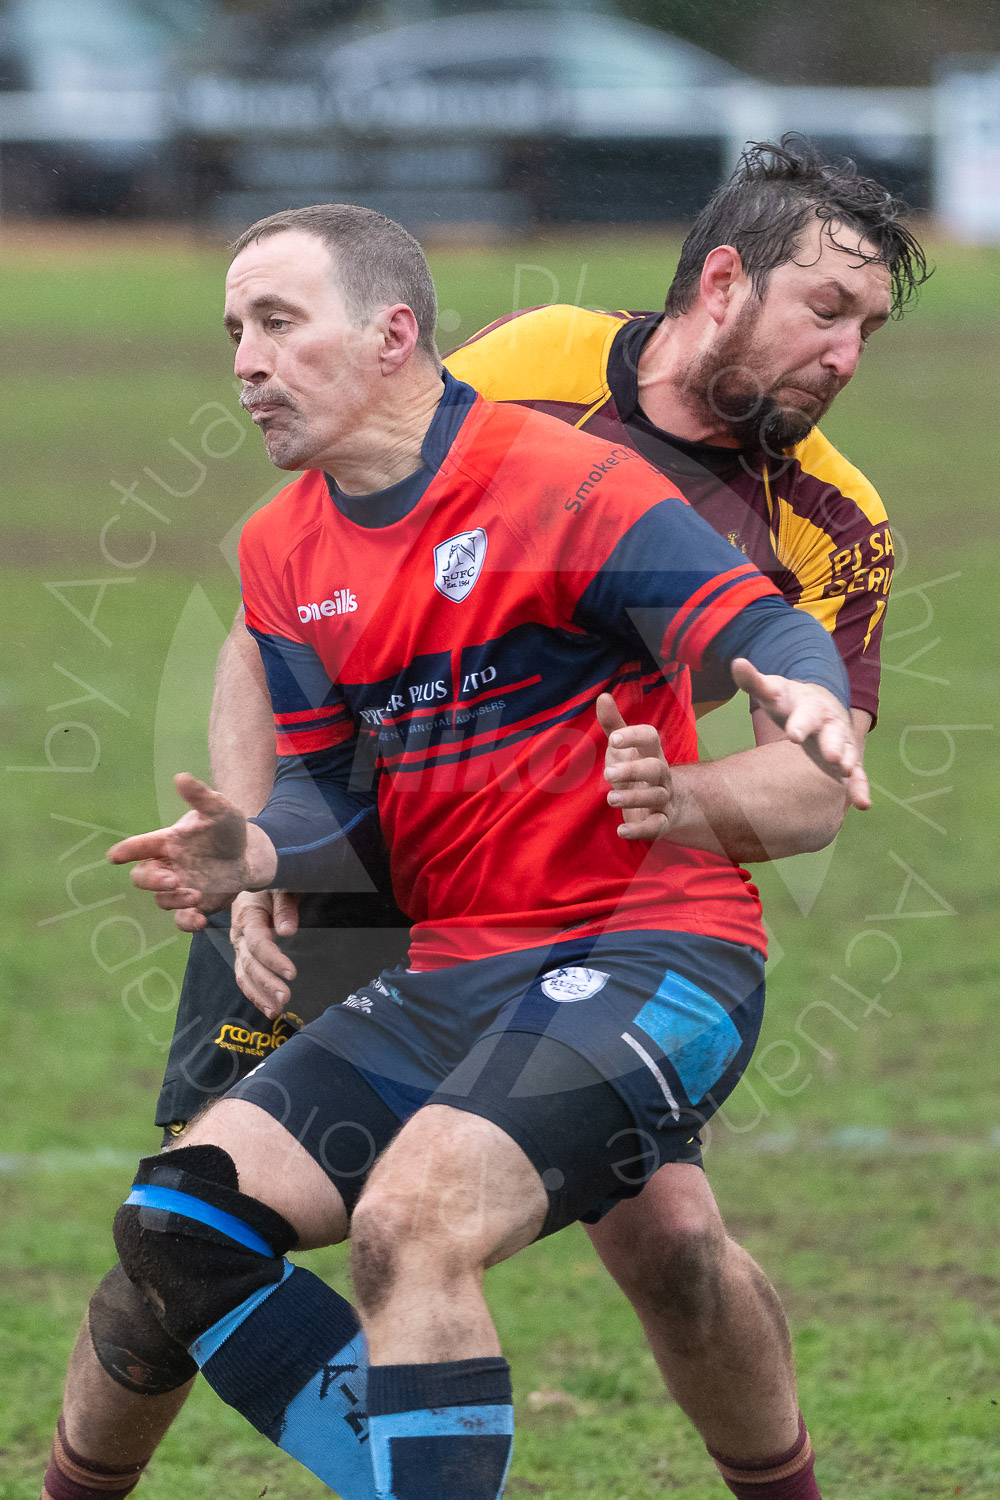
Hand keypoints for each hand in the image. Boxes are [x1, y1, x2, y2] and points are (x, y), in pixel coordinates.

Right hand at [107, 773, 277, 912]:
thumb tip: (181, 776)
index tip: (115, 856)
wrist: (249, 854)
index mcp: (167, 842)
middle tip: (172, 880)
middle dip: (151, 880)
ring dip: (175, 899)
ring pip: (162, 900)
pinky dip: (186, 922)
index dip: (126, 850)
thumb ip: (200, 796)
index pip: (139, 846)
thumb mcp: (219, 809)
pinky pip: (181, 919)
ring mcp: (179, 887)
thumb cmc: (227, 828)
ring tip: (197, 895)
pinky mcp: (194, 904)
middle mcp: (167, 866)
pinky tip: (199, 920)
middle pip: (142, 877)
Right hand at [231, 890, 300, 1018]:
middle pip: (249, 963)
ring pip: (244, 975)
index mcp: (247, 915)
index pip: (258, 943)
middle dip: (266, 983)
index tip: (292, 973)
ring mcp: (239, 945)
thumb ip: (285, 906)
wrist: (257, 877)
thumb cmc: (274, 882)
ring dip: (259, 995)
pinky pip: (244, 977)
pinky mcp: (243, 954)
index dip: (273, 959)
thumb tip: (286, 931)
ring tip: (277, 1011)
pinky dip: (254, 994)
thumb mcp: (281, 886)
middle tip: (285, 998)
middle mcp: (238, 933)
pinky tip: (268, 1009)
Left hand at [597, 692, 675, 839]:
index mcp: (651, 753)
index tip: (614, 738)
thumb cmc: (637, 770)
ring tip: (610, 798)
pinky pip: (657, 826)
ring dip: (633, 797)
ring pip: (656, 796)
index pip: (650, 738)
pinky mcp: (661, 822)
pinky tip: (621, 831)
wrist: (664, 805)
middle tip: (607, 773)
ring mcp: (663, 798)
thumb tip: (602, 696)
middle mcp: (661, 775)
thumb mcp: (624, 749)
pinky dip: (640, 830)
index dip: (634, 736)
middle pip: (656, 768)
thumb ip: (613, 724)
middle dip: (633, 770)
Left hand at [731, 659, 870, 809]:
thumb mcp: (774, 690)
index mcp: (810, 706)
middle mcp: (829, 723)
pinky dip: (860, 787)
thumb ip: (754, 681)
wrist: (820, 704)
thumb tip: (736, 662)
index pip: (805, 713)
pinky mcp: (846, 759)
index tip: (793, 734)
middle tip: (831, 755)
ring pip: (848, 752)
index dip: (800, 723)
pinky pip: (857, 775)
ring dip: (848, 763)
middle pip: (833, 732)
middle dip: (832, 743)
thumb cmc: (790, 701)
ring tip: (846, 772)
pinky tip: (863, 804)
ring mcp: (841, 741)